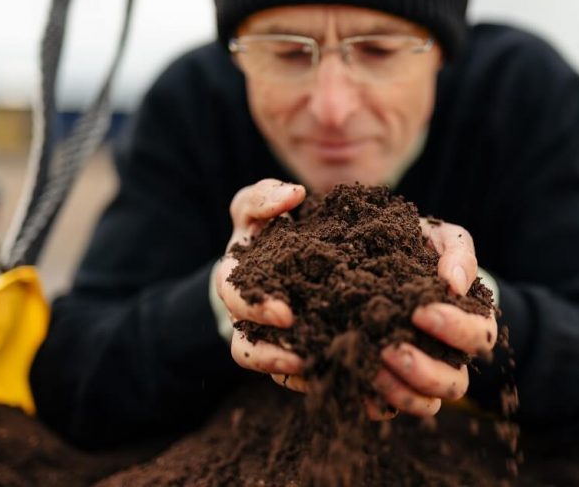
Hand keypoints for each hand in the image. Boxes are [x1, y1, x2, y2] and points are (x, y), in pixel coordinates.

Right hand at [215, 179, 307, 388]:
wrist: (276, 259)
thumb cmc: (263, 230)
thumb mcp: (254, 207)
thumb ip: (264, 197)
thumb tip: (293, 194)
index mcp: (235, 281)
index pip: (234, 298)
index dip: (256, 309)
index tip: (285, 314)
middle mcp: (244, 317)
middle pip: (245, 345)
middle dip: (271, 351)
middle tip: (306, 353)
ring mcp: (265, 339)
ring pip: (266, 369)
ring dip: (289, 374)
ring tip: (319, 374)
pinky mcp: (289, 354)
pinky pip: (294, 378)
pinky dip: (317, 381)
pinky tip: (343, 384)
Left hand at [369, 220, 497, 418]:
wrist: (386, 256)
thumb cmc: (424, 247)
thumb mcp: (443, 238)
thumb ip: (458, 254)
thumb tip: (454, 284)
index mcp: (472, 323)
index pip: (477, 337)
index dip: (455, 330)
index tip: (421, 312)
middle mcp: (450, 358)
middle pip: (454, 385)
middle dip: (426, 372)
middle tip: (392, 349)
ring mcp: (420, 374)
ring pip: (426, 404)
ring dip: (401, 392)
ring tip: (373, 366)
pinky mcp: (389, 383)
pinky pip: (386, 409)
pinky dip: (372, 402)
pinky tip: (353, 379)